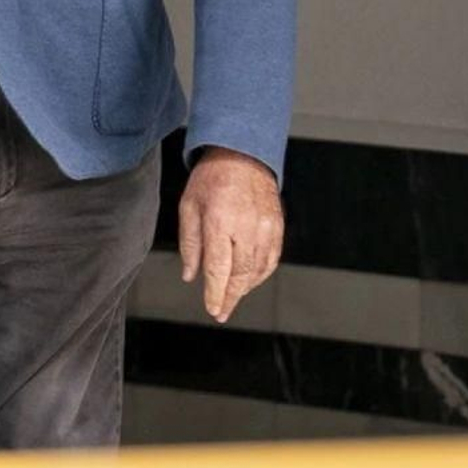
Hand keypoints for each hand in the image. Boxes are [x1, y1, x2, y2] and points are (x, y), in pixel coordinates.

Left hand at [178, 147, 283, 323]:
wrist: (242, 155)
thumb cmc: (211, 179)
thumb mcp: (189, 206)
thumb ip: (190, 243)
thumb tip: (190, 275)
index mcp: (220, 222)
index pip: (218, 268)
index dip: (215, 293)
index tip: (212, 309)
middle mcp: (246, 228)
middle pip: (240, 275)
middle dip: (231, 297)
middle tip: (221, 312)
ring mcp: (266, 229)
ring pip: (258, 271)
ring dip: (245, 289)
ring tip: (232, 298)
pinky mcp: (278, 228)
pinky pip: (271, 260)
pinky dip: (260, 275)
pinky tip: (249, 281)